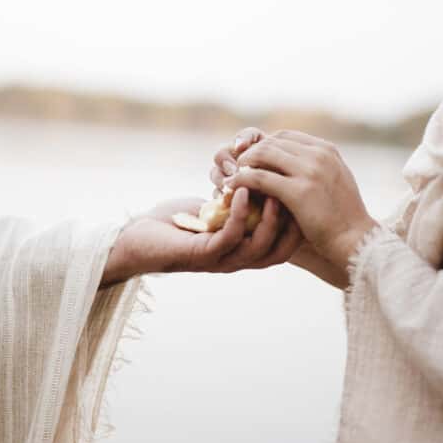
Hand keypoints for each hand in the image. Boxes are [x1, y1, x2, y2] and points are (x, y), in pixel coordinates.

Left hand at [101, 188, 302, 285]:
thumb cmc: (176, 223)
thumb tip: (260, 181)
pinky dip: (240, 213)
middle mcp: (234, 261)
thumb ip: (239, 204)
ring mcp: (218, 260)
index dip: (298, 228)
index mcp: (241, 253)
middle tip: (298, 194)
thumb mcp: (216, 210)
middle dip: (292, 226)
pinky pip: (229, 235)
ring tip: (273, 189)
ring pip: (257, 247)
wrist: (137, 238)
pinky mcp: (201, 254)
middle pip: (276, 253)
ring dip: (269, 218)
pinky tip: (243, 190)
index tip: (305, 199)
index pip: (281, 248)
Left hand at [220, 130, 377, 271]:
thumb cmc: (342, 217)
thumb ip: (314, 167)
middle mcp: (318, 155)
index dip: (263, 145)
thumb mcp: (333, 181)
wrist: (354, 240)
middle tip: (233, 167)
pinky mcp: (298, 191)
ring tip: (230, 177)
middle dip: (249, 153)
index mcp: (326, 150)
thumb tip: (290, 162)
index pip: (284, 136)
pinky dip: (240, 180)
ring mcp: (310, 171)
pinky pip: (259, 177)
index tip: (249, 159)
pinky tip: (230, 188)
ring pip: (262, 155)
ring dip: (242, 164)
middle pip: (271, 143)